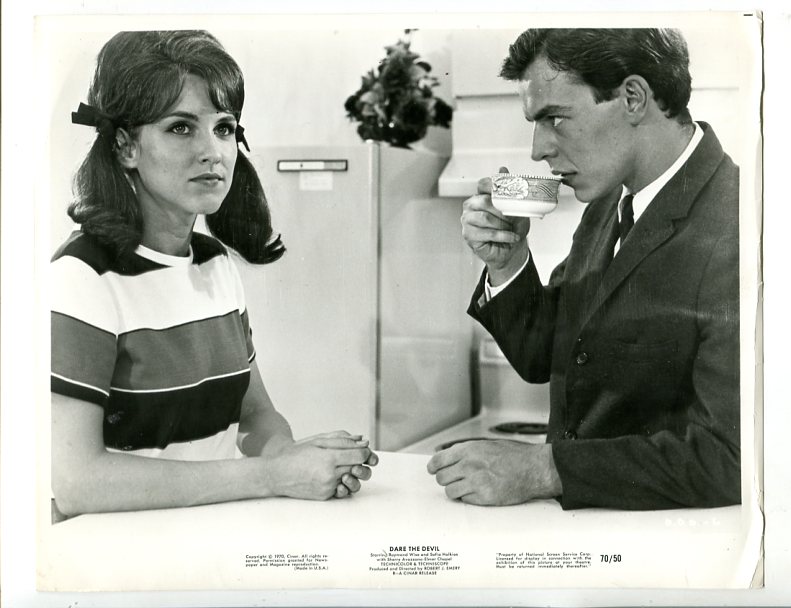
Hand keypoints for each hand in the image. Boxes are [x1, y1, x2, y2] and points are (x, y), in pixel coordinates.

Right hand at [260, 433, 372, 500]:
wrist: (277, 474)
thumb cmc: (296, 454)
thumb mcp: (318, 441)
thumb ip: (342, 440)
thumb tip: (363, 442)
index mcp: (329, 458)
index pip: (360, 456)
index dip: (365, 451)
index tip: (362, 449)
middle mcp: (330, 475)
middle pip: (359, 469)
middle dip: (361, 462)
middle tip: (355, 457)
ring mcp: (328, 487)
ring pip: (353, 480)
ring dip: (353, 473)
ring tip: (345, 467)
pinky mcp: (325, 496)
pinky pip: (342, 489)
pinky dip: (343, 482)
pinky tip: (336, 475)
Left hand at [426, 440, 561, 505]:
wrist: (535, 469)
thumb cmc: (515, 456)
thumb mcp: (488, 445)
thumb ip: (468, 451)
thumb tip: (449, 457)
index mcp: (469, 450)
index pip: (439, 460)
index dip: (433, 466)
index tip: (432, 470)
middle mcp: (470, 466)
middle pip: (441, 478)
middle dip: (446, 479)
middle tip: (454, 480)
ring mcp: (476, 483)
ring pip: (450, 492)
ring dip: (455, 491)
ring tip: (466, 488)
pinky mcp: (484, 498)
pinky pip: (465, 501)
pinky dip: (468, 498)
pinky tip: (478, 493)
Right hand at [461, 167, 530, 283]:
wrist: (512, 249)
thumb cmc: (512, 227)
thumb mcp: (516, 206)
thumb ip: (509, 188)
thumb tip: (502, 169)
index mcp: (481, 195)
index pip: (483, 184)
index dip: (493, 186)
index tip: (506, 191)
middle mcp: (471, 205)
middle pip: (484, 201)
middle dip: (502, 210)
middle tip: (513, 217)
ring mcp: (467, 220)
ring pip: (485, 218)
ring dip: (503, 224)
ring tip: (511, 229)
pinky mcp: (468, 234)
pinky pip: (487, 233)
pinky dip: (503, 236)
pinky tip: (511, 237)